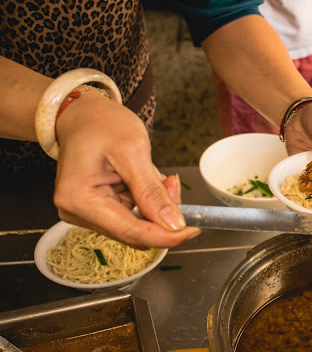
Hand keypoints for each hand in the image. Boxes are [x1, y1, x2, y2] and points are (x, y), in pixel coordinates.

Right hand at [53, 92, 199, 248]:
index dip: (167, 236)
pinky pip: (132, 214)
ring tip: (155, 173)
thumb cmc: (101, 124)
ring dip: (155, 205)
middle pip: (134, 232)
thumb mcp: (132, 150)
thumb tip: (173, 224)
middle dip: (162, 214)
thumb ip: (152, 191)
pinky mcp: (97, 209)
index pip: (131, 232)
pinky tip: (145, 179)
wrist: (85, 115)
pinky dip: (146, 201)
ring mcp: (86, 212)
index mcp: (78, 199)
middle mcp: (77, 212)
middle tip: (173, 183)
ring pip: (137, 224)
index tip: (194, 230)